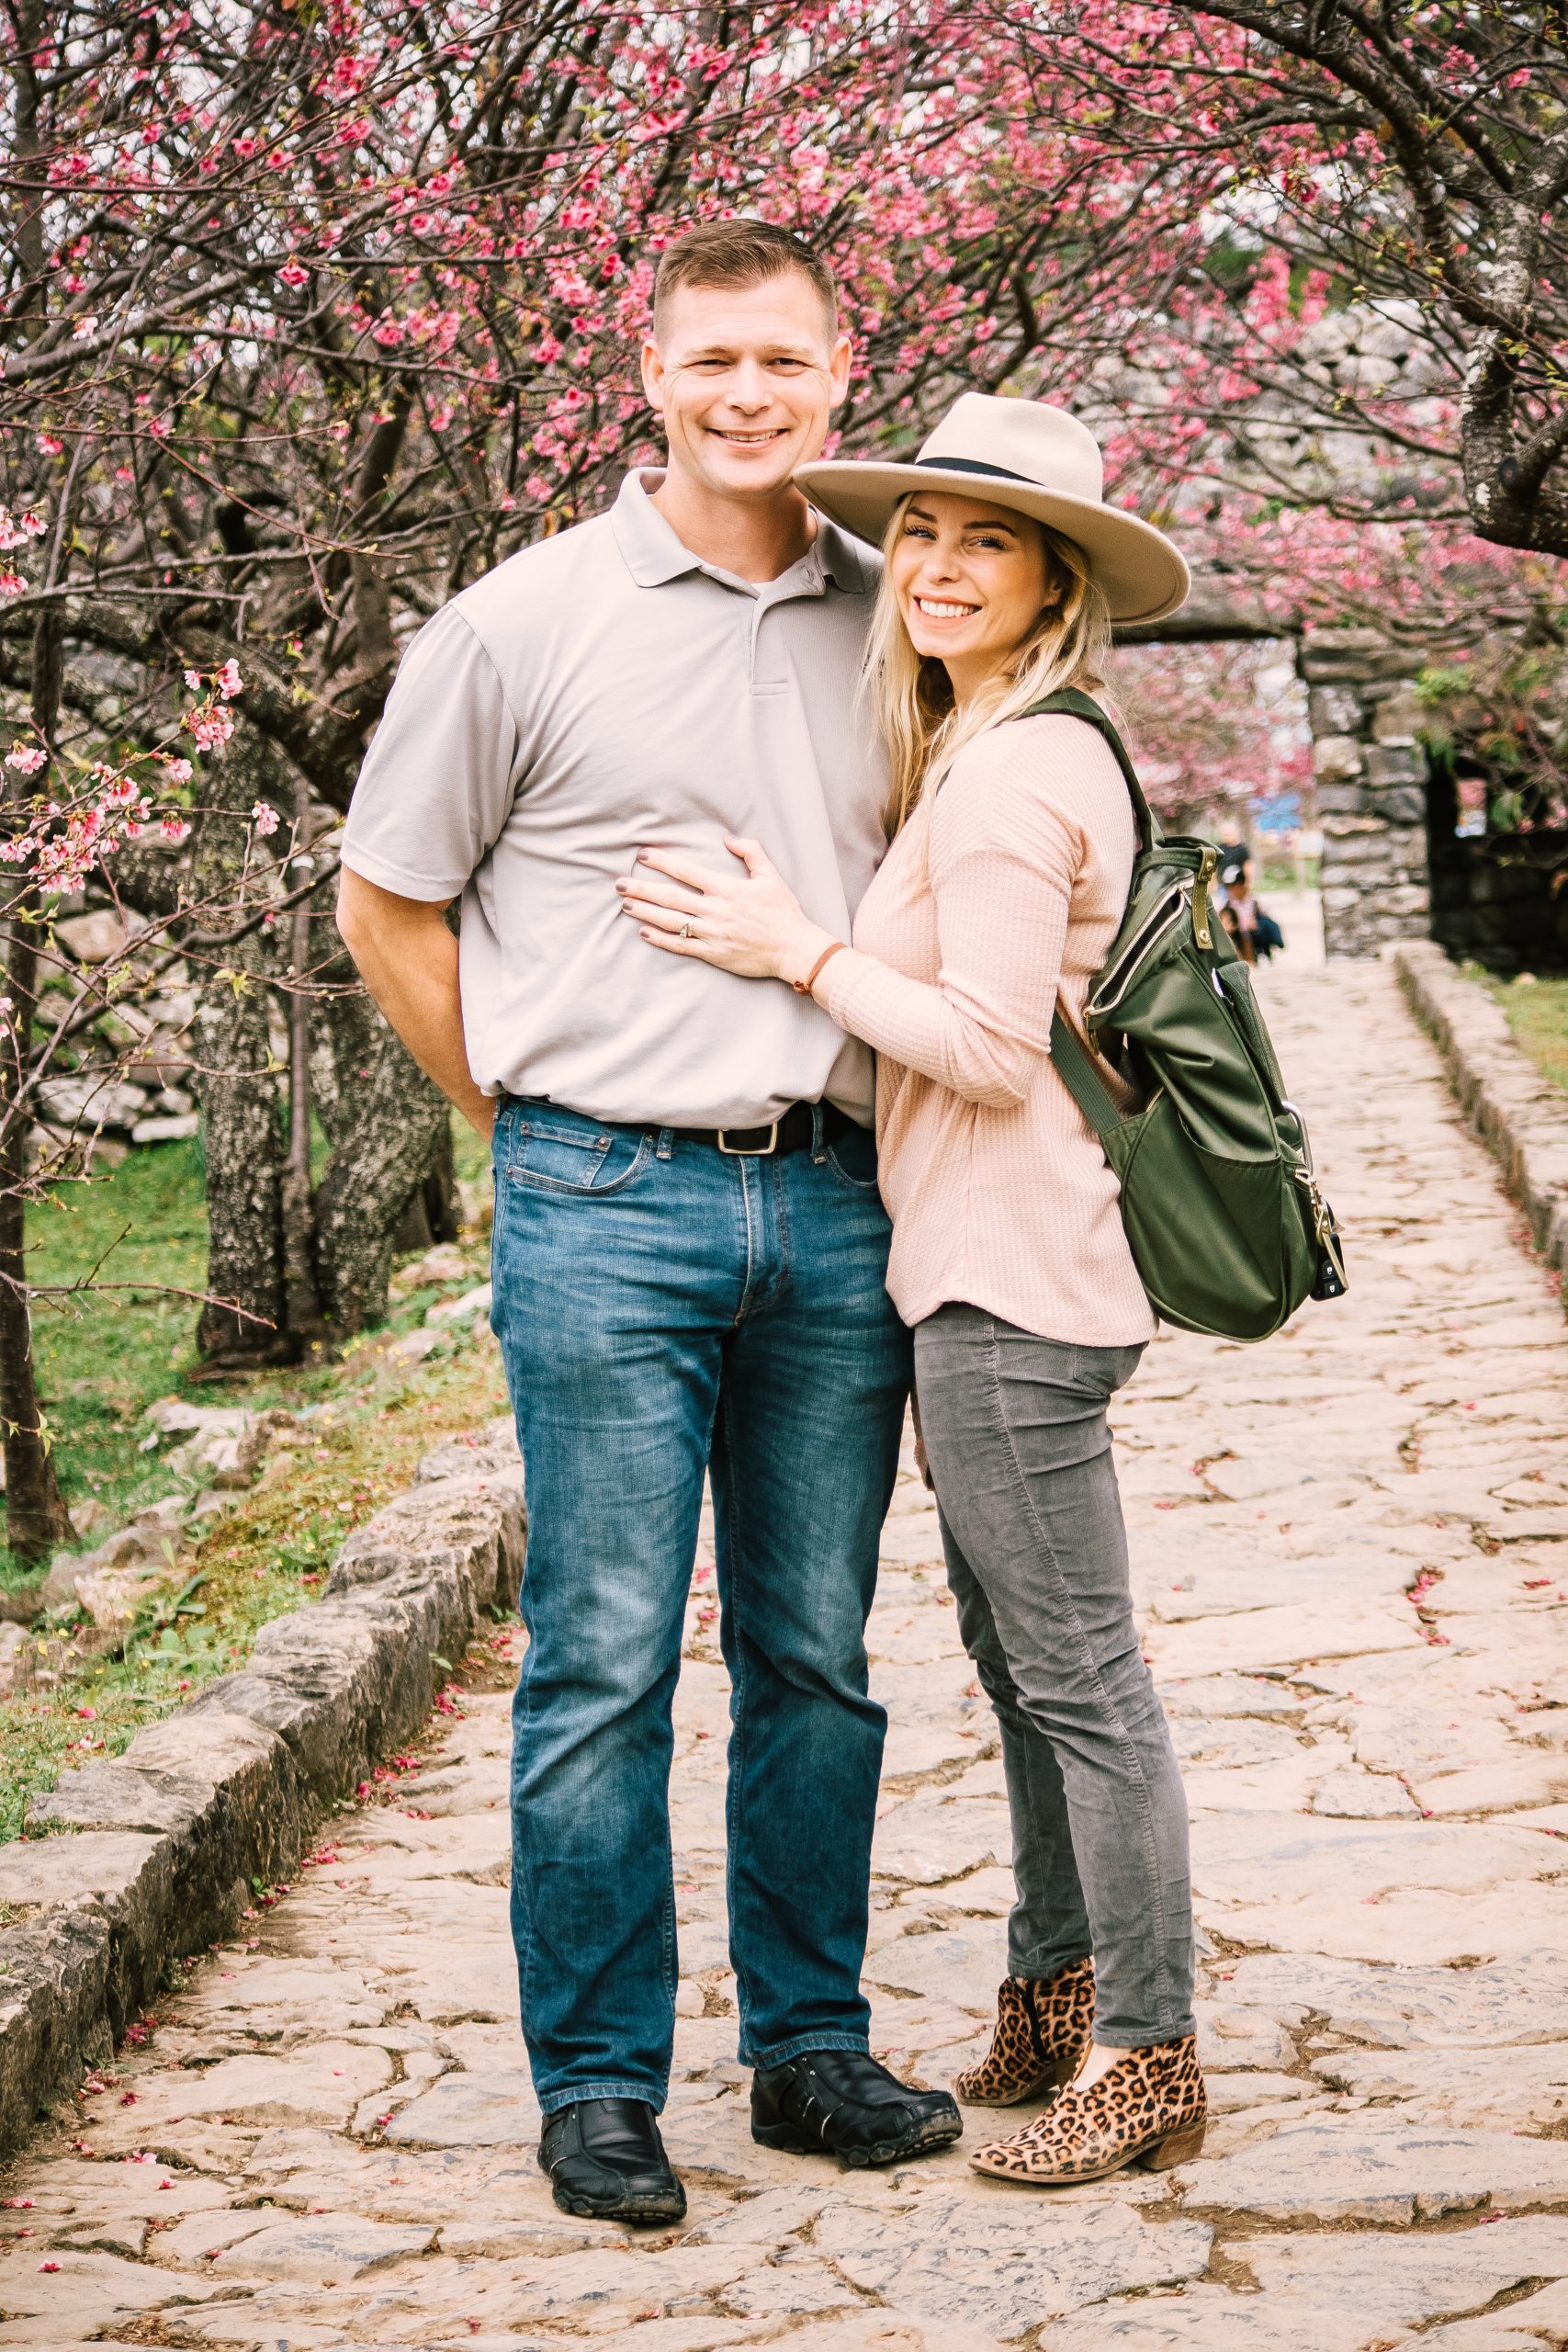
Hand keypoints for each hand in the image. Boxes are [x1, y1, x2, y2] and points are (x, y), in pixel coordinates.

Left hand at [616, 836, 835, 985]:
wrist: (793, 948)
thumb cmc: (783, 912)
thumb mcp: (770, 876)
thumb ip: (751, 852)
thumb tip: (728, 838)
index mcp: (726, 889)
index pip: (686, 872)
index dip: (662, 862)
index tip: (642, 855)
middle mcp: (715, 910)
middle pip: (670, 897)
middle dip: (642, 888)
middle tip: (619, 883)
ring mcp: (712, 933)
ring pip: (670, 921)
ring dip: (645, 912)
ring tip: (625, 904)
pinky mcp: (713, 953)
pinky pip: (681, 946)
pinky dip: (661, 939)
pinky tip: (644, 932)